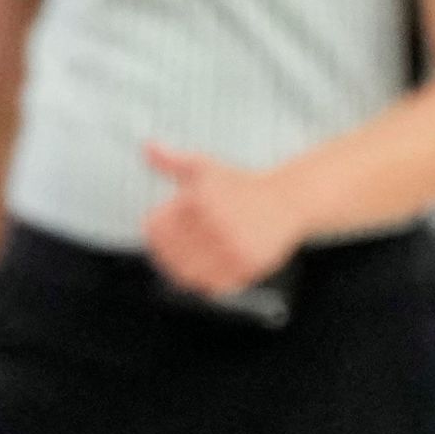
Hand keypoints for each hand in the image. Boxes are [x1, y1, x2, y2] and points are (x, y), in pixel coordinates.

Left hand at [138, 143, 304, 300]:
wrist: (287, 200)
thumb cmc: (242, 185)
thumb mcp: (205, 167)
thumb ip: (171, 160)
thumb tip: (146, 147)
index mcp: (201, 199)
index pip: (156, 227)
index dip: (152, 229)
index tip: (155, 228)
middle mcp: (217, 224)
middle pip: (168, 253)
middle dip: (162, 252)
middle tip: (165, 249)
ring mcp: (232, 248)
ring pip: (187, 273)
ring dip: (179, 270)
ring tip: (182, 261)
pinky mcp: (247, 267)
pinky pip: (211, 285)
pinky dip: (201, 282)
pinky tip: (201, 271)